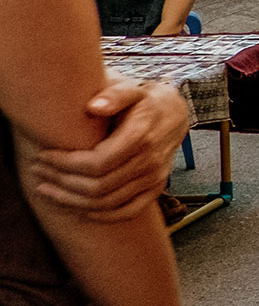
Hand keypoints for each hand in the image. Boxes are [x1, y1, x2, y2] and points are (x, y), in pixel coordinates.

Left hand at [24, 76, 188, 220]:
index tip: (42, 156)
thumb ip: (114, 95)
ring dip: (72, 201)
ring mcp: (154, 178)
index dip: (65, 164)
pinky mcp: (155, 188)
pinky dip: (100, 216)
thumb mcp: (131, 89)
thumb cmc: (144, 100)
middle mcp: (150, 162)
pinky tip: (76, 209)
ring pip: (107, 203)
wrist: (174, 113)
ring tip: (46, 189)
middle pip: (99, 186)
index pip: (97, 163)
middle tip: (37, 172)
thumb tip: (93, 106)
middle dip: (62, 182)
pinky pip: (127, 211)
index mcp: (142, 137)